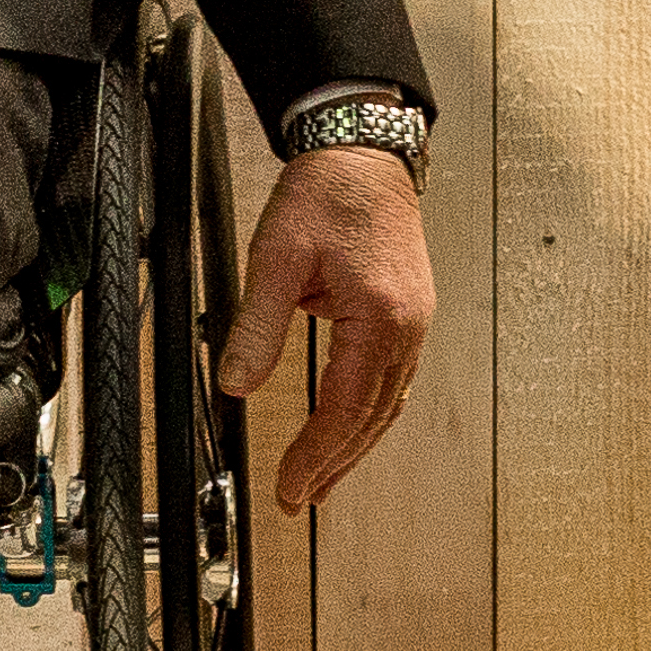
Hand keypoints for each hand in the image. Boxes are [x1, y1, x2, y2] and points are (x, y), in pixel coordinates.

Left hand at [217, 146, 434, 510]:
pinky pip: (392, 380)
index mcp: (380, 317)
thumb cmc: (326, 194)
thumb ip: (256, 325)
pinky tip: (352, 428)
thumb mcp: (276, 256)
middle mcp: (407, 328)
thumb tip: (236, 383)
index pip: (346, 407)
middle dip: (335, 463)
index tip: (290, 486)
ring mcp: (414, 322)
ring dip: (355, 446)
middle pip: (373, 417)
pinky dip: (369, 413)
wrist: (362, 151)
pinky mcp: (408, 313)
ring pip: (388, 404)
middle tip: (301, 499)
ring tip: (323, 480)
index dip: (316, 454)